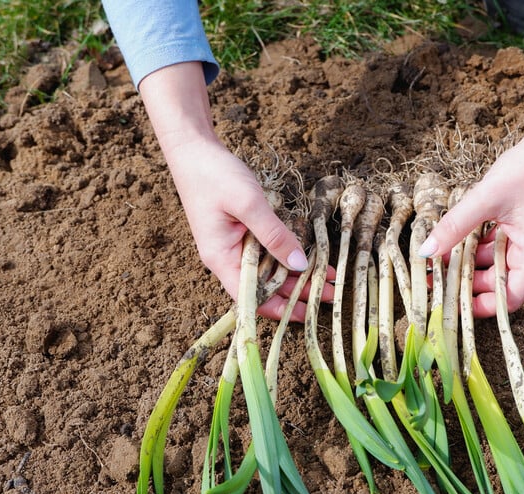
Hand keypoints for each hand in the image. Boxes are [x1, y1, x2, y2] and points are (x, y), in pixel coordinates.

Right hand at [165, 136, 331, 319]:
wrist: (193, 148)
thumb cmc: (213, 174)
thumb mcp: (248, 203)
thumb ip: (274, 234)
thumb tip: (298, 265)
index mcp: (220, 258)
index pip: (250, 297)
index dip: (279, 308)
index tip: (307, 315)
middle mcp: (227, 257)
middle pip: (264, 286)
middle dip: (296, 293)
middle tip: (330, 295)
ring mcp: (234, 245)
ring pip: (269, 269)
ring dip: (297, 275)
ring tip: (329, 279)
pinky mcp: (243, 232)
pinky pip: (268, 250)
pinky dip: (289, 254)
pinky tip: (312, 256)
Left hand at [420, 126, 523, 316]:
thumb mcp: (485, 199)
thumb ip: (455, 226)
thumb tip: (425, 252)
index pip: (509, 298)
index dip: (479, 306)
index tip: (450, 306)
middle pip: (500, 283)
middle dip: (466, 282)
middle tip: (433, 280)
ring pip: (497, 264)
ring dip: (469, 263)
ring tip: (436, 263)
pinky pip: (501, 247)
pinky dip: (479, 247)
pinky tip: (453, 243)